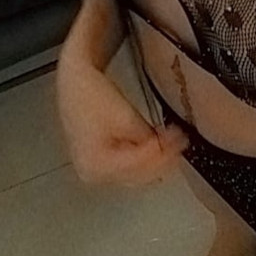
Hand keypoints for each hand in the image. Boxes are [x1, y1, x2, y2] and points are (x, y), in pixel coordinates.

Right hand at [56, 54, 188, 187]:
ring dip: (154, 159)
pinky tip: (154, 146)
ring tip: (172, 143)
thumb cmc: (92, 94)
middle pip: (138, 175)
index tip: (181, 141)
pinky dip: (142, 156)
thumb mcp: (126, 116)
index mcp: (97, 164)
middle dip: (162, 159)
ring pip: (134, 173)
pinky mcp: (97, 161)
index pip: (140, 167)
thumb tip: (166, 150)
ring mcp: (94, 169)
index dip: (164, 154)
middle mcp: (93, 173)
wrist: (74, 80)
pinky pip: (126, 166)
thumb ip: (147, 138)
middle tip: (181, 143)